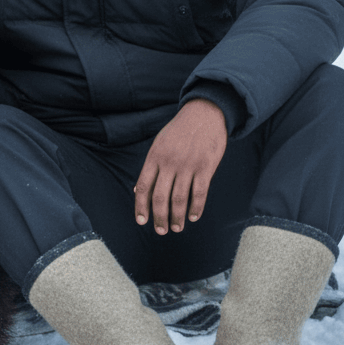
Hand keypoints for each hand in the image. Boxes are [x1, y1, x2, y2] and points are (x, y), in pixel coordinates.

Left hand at [134, 99, 226, 233]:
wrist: (204, 113)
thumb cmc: (179, 131)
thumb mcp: (159, 144)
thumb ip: (150, 167)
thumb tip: (138, 190)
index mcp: (155, 156)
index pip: (143, 186)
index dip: (141, 207)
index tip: (141, 221)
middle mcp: (169, 162)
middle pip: (160, 197)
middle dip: (159, 217)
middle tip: (161, 231)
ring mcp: (188, 165)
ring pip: (179, 199)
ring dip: (177, 217)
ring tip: (176, 228)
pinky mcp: (205, 167)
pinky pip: (199, 193)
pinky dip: (196, 208)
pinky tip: (193, 217)